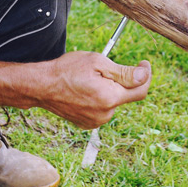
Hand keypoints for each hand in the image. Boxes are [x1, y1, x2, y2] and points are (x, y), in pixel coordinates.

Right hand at [37, 51, 151, 128]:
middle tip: (103, 68)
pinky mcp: (88, 124)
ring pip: (113, 102)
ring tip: (89, 80)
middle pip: (125, 95)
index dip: (145, 75)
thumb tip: (144, 76)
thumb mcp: (97, 62)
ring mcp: (96, 121)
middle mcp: (105, 114)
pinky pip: (102, 109)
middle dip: (121, 81)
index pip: (140, 90)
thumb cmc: (67, 70)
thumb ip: (124, 72)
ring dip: (109, 90)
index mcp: (109, 98)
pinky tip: (84, 91)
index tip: (144, 64)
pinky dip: (100, 98)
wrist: (41, 86)